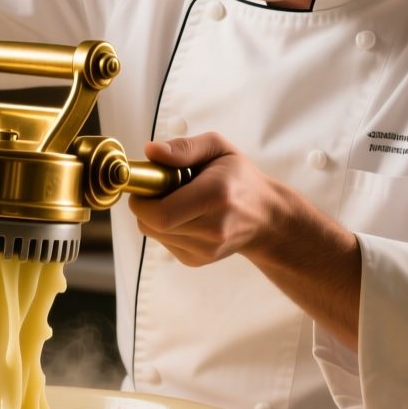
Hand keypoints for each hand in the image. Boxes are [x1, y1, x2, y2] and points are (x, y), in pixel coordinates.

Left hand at [128, 133, 278, 265]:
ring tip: (178, 201)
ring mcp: (206, 249)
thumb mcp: (218, 149)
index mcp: (216, 195)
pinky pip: (164, 243)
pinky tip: (185, 216)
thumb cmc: (240, 179)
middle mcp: (213, 228)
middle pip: (152, 225)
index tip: (145, 184)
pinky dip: (166, 228)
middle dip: (145, 205)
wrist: (265, 217)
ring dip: (155, 216)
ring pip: (155, 234)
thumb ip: (184, 148)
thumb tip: (151, 152)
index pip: (161, 213)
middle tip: (159, 189)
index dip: (142, 200)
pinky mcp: (198, 260)